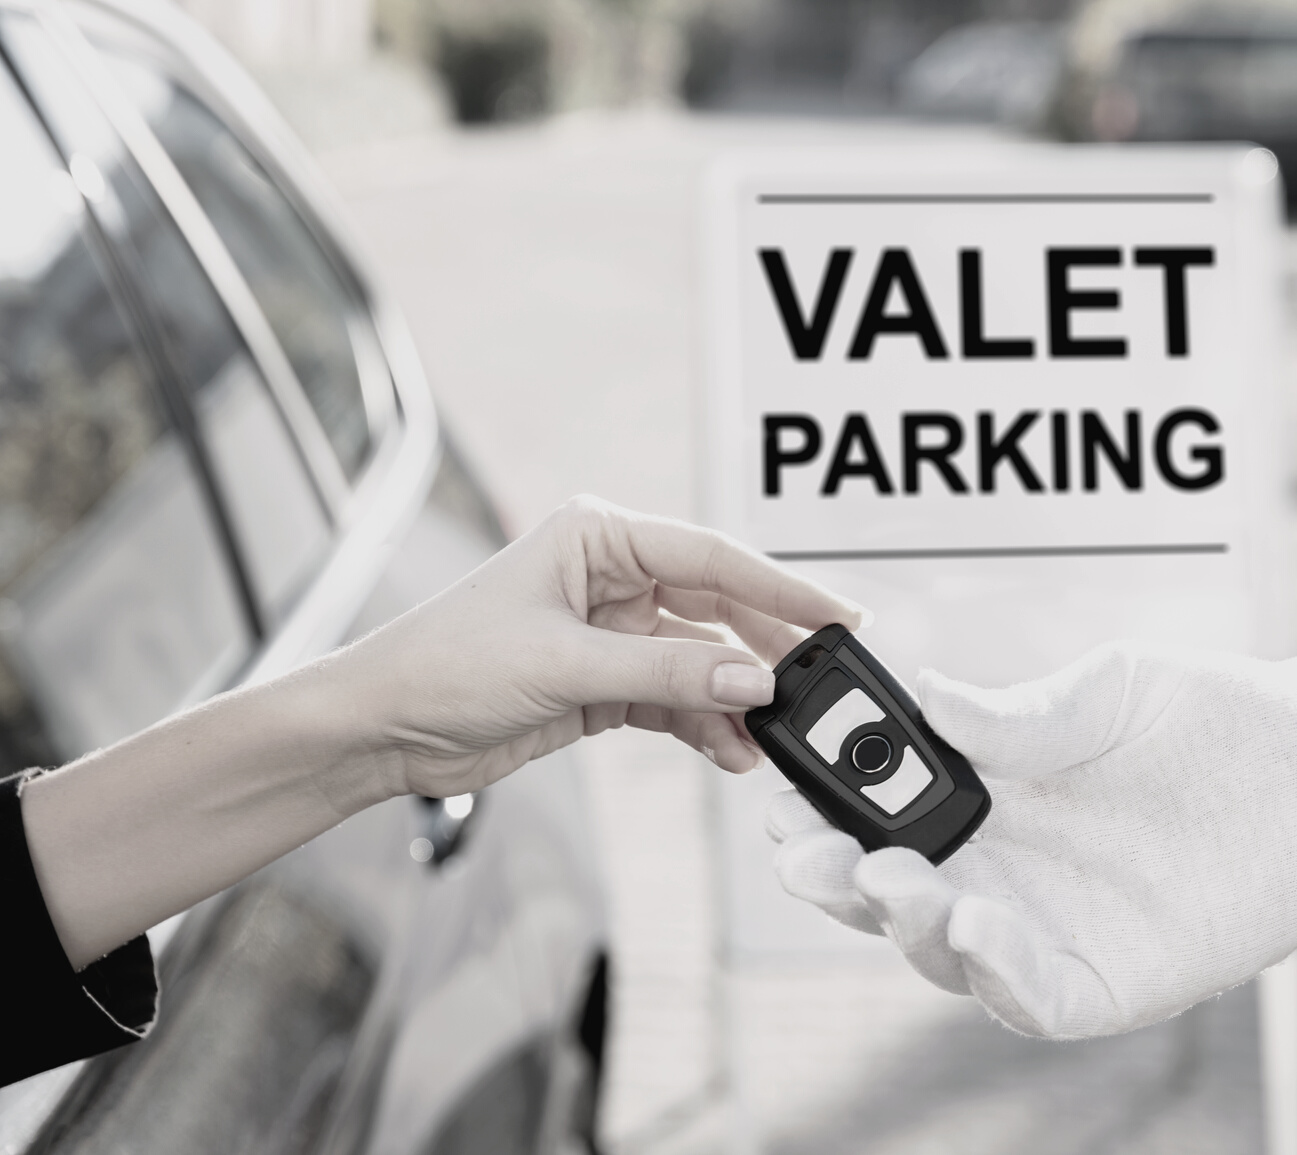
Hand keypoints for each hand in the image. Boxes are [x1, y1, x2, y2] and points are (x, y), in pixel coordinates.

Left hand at [337, 495, 864, 797]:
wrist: (380, 729)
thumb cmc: (444, 664)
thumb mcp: (566, 665)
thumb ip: (668, 671)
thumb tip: (753, 678)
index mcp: (599, 535)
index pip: (712, 556)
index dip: (779, 587)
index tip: (835, 616)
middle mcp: (612, 575)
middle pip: (717, 607)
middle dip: (766, 649)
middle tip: (818, 685)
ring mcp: (611, 632)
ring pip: (702, 660)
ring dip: (735, 700)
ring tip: (773, 736)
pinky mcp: (605, 683)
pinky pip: (677, 698)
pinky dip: (705, 726)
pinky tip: (731, 752)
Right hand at [768, 644, 1296, 1038]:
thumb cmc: (1212, 718)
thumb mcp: (1107, 691)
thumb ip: (1021, 713)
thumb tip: (927, 697)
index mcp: (985, 800)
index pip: (878, 816)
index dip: (823, 809)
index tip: (782, 786)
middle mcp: (1003, 871)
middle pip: (887, 894)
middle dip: (832, 876)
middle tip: (804, 847)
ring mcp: (1050, 931)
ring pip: (942, 952)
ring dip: (901, 921)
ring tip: (883, 877)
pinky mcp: (1108, 982)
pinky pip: (1031, 996)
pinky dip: (992, 970)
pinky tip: (971, 924)